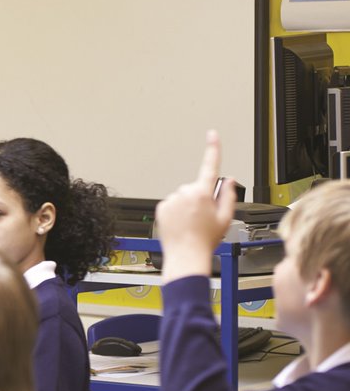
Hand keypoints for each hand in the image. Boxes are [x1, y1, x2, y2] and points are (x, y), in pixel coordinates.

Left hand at [155, 131, 236, 281]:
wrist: (185, 255)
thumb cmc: (205, 240)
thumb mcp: (225, 218)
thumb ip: (228, 196)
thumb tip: (228, 180)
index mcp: (202, 193)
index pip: (210, 166)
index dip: (213, 149)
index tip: (212, 135)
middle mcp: (185, 193)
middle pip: (196, 188)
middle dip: (201, 198)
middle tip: (204, 218)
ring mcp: (171, 199)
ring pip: (183, 197)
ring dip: (188, 207)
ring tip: (191, 224)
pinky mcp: (161, 207)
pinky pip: (172, 205)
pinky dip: (176, 212)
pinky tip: (181, 224)